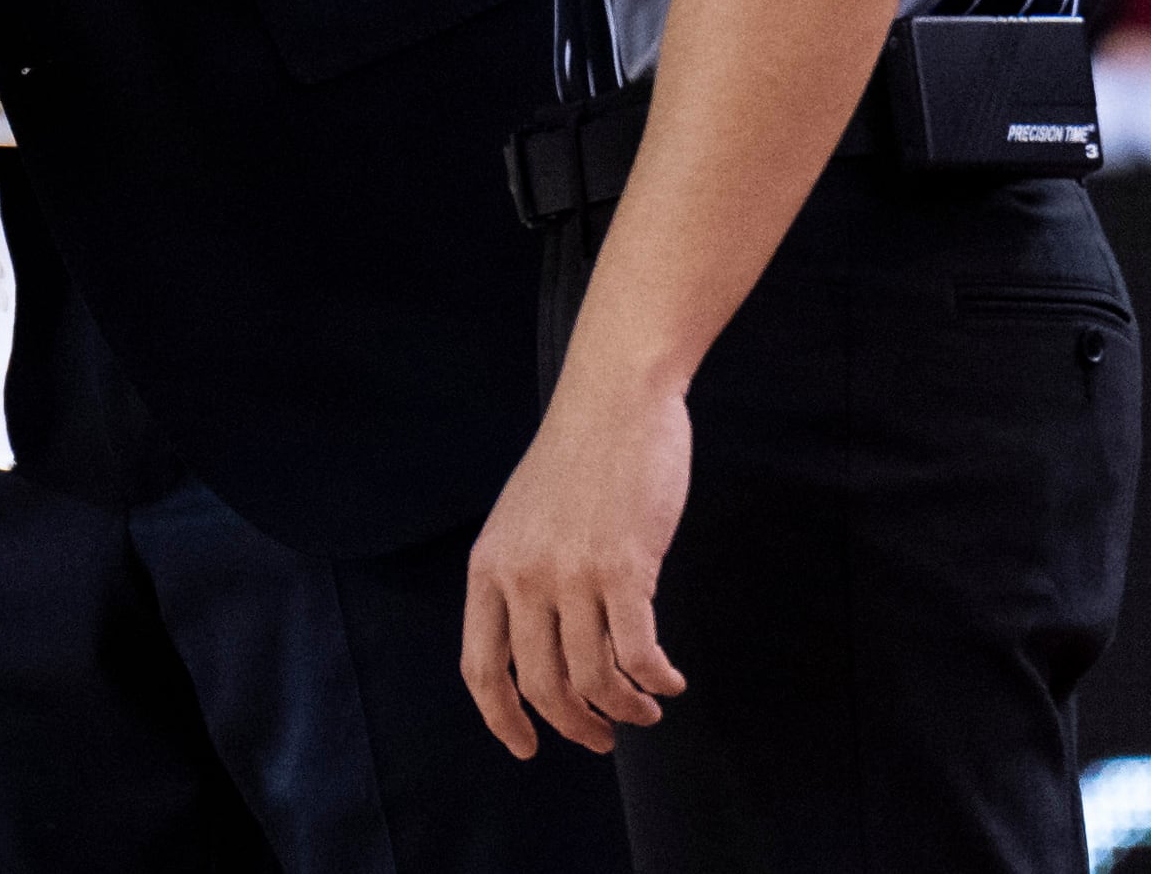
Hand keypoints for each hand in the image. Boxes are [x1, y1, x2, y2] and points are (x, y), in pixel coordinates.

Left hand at [463, 370, 692, 757]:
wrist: (613, 402)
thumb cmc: (576, 461)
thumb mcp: (521, 521)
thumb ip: (520, 579)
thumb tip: (539, 651)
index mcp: (488, 566)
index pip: (481, 666)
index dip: (503, 718)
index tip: (528, 748)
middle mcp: (522, 576)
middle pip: (543, 685)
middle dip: (577, 726)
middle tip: (605, 737)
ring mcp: (572, 573)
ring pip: (595, 677)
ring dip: (626, 708)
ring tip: (646, 709)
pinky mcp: (624, 568)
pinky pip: (638, 652)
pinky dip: (656, 680)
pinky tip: (669, 681)